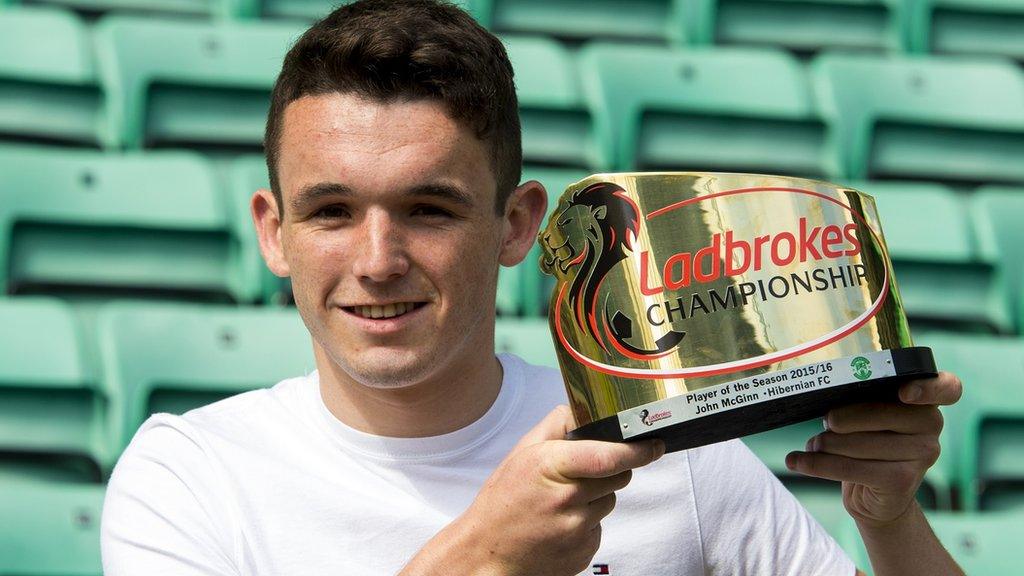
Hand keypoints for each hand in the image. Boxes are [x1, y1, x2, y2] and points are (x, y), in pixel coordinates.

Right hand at [404, 405, 664, 575]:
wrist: (488, 553)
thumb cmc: (503, 500)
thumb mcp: (522, 452)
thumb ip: (557, 425)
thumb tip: (587, 407)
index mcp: (552, 467)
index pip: (609, 456)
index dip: (637, 450)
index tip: (655, 444)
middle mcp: (568, 500)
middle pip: (619, 476)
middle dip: (611, 470)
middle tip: (583, 472)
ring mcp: (578, 530)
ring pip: (610, 502)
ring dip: (596, 497)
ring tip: (563, 502)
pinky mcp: (584, 553)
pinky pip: (600, 528)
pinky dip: (587, 523)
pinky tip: (561, 524)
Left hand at [785, 372, 962, 527]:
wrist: (877, 496)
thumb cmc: (870, 444)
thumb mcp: (870, 418)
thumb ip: (863, 399)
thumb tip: (825, 394)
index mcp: (926, 403)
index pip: (948, 388)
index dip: (929, 388)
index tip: (903, 392)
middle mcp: (932, 427)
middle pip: (883, 413)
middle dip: (845, 417)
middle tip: (825, 421)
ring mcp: (921, 456)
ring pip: (861, 443)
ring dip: (826, 443)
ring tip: (812, 444)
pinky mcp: (901, 481)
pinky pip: (850, 468)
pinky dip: (817, 464)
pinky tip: (796, 461)